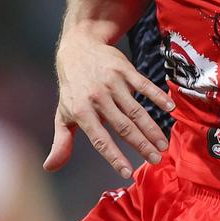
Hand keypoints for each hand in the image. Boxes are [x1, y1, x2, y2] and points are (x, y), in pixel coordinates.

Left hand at [45, 28, 173, 178]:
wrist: (78, 48)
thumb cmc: (72, 87)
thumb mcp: (63, 114)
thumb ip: (61, 142)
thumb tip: (50, 167)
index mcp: (81, 111)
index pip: (99, 139)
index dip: (113, 156)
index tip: (128, 172)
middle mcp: (97, 98)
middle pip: (123, 126)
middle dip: (141, 145)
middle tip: (156, 160)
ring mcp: (112, 82)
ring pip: (135, 110)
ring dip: (151, 128)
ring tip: (163, 145)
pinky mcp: (124, 70)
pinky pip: (144, 85)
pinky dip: (157, 96)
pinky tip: (169, 108)